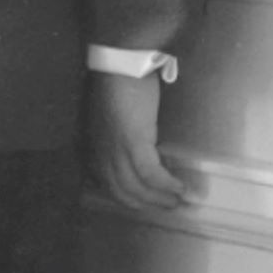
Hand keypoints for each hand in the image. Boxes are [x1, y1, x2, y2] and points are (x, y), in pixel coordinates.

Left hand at [85, 70, 192, 211]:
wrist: (120, 66)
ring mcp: (114, 152)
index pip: (108, 185)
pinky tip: (180, 188)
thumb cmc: (118, 86)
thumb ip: (118, 140)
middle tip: (168, 206)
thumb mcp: (113, 120)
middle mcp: (99, 156)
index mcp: (92, 150)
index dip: (130, 197)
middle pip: (123, 192)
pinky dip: (167, 185)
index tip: (148, 202)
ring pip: (137, 188)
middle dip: (147, 203)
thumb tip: (140, 154)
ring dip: (160, 198)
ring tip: (178, 201)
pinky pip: (151, 175)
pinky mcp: (132, 145)